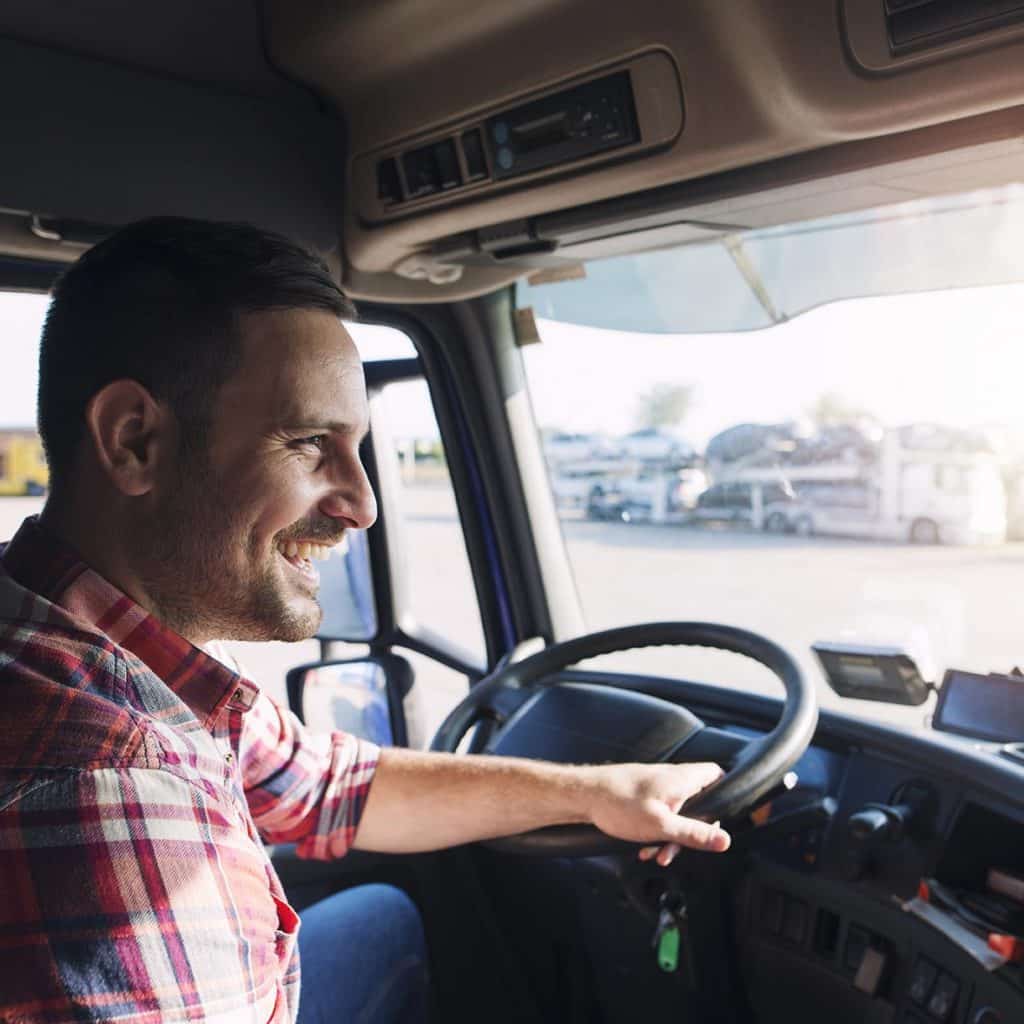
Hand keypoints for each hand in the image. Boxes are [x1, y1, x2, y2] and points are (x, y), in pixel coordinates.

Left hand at [582, 761, 730, 866]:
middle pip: (699, 803)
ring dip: (670, 836)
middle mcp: (672, 779)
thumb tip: (724, 840)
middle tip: (681, 847)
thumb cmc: (619, 803)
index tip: (722, 819)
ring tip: (656, 854)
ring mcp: (657, 786)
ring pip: (678, 813)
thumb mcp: (662, 826)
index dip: (726, 795)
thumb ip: (694, 834)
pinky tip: (644, 848)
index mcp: (683, 779)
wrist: (584, 795)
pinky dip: (656, 832)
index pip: (718, 775)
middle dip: (692, 830)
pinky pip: (661, 815)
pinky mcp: (644, 796)